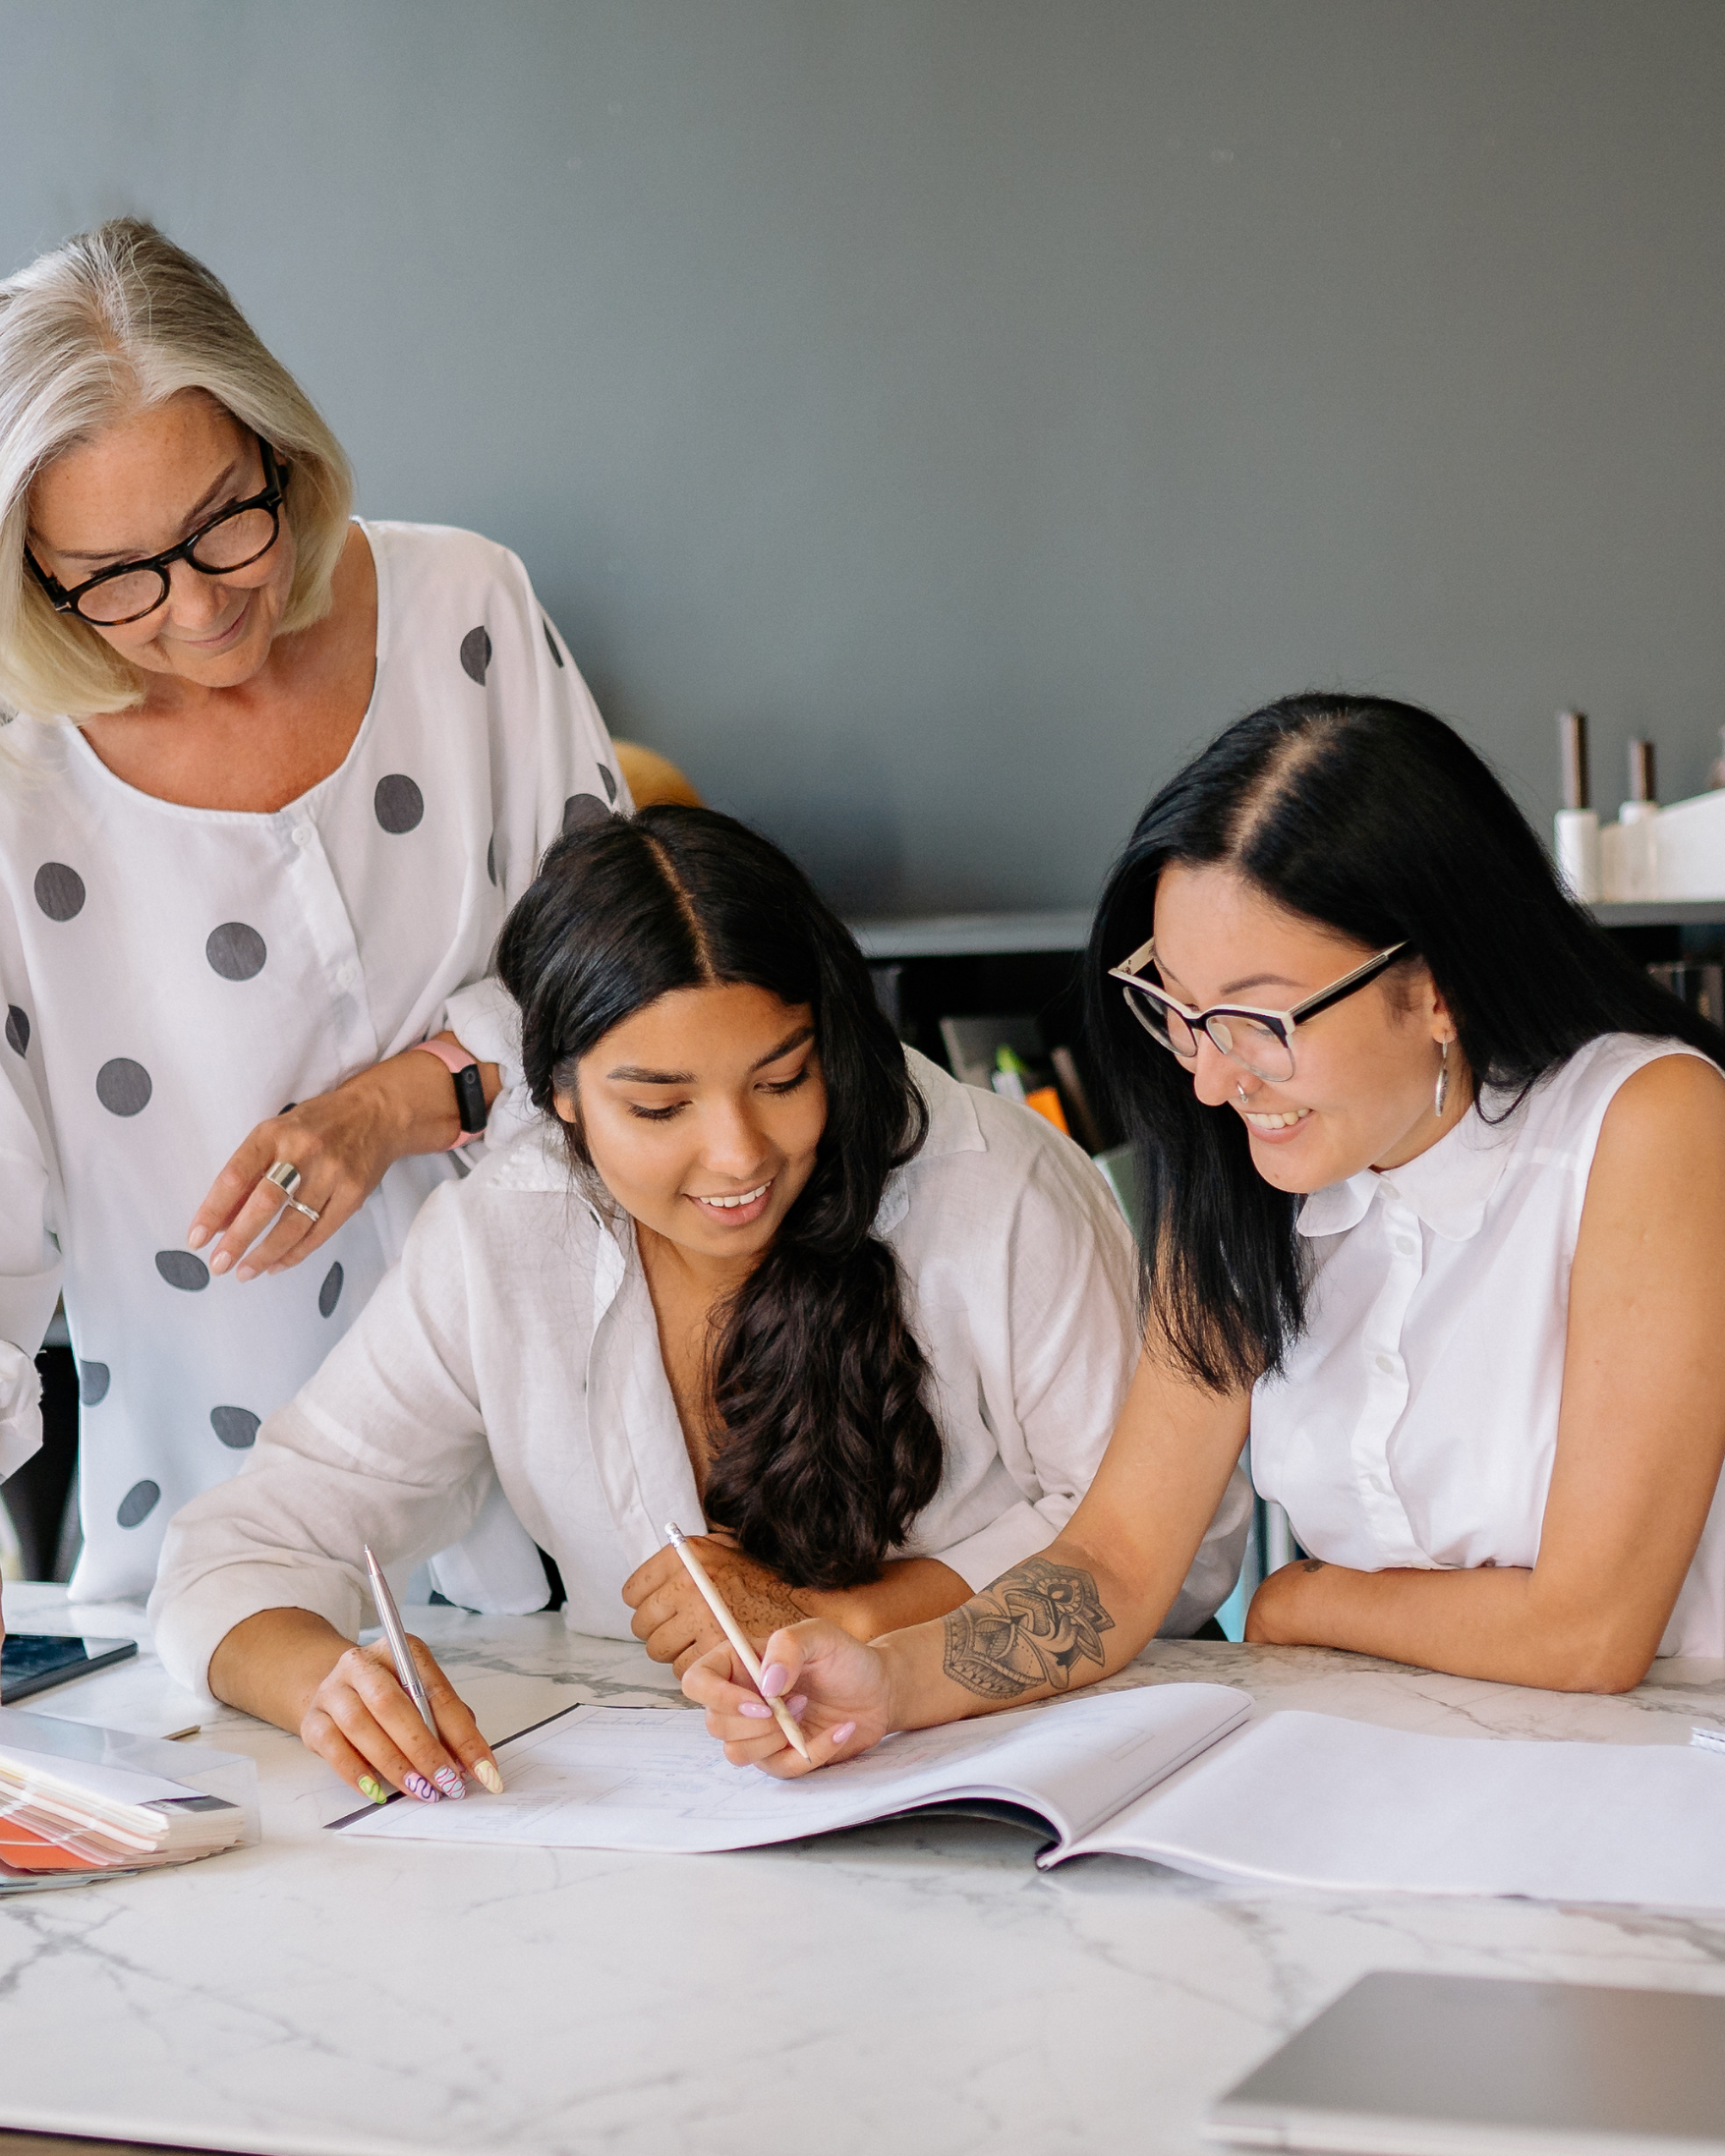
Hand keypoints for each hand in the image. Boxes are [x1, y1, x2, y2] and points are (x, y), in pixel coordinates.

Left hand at [186, 1037, 496, 1280]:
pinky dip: (295, 1253)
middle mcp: (302, 1152)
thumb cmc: (315, 1126)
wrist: (374, 1114)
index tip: (197, 1238)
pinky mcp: (353, 1194)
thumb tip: (219, 1221)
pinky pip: (320, 1232)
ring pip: (293, 1224)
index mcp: (273, 1134)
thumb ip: (247, 1174)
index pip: (235, 1176)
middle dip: (238, 1239)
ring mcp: (331, 1174)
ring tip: (244, 1272)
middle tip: (219, 1265)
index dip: (212, 1210)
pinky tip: (276, 1264)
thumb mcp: (274, 1136)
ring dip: (265, 1254)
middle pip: (265, 1203)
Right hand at [299, 1633, 503, 1804]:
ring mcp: (333, 1690)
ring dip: (394, 1764)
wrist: (336, 1688)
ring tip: (420, 1790)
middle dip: (424, 1749)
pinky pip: (333, 1747)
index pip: (438, 1693)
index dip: (464, 1735)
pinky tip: (377, 1792)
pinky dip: (357, 1773)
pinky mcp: (312, 1718)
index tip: (485, 1770)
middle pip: (392, 1705)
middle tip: (447, 1782)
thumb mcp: (421, 1697)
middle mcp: (363, 1664)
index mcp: (401, 1650)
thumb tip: (468, 1763)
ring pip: (361, 1726)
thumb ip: (445, 1724)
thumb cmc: (389, 1694)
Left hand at [621, 1535, 809, 1676]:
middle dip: (659, 1632)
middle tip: (681, 1633)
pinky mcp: (714, 1651)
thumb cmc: (770, 1583)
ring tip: (702, 1645)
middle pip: (643, 1625)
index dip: (645, 1603)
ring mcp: (700, 1618)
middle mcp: (689, 1584)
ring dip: (678, 1653)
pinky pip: (684, 1669)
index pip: (634, 1591)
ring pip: (661, 1651)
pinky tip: (718, 1658)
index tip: (657, 1609)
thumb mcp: (729, 1550)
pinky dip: (699, 1669)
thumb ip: (696, 1554)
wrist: (813, 1606)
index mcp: (687, 1559)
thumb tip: (667, 1549)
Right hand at [680, 1619, 894, 1776]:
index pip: (696, 1681)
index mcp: (738, 1664)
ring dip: (777, 1738)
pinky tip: (837, 1731)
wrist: (879, 1692)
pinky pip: (778, 1769)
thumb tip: (765, 1684)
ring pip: (737, 1753)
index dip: (717, 1697)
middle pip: (715, 1724)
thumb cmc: (845, 1659)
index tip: (759, 1702)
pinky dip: (811, 1753)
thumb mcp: (820, 1635)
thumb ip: (789, 1646)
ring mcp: (757, 1733)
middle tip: (800, 1700)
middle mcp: (741, 1699)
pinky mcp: (779, 1758)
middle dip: (757, 1721)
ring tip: (810, 1711)